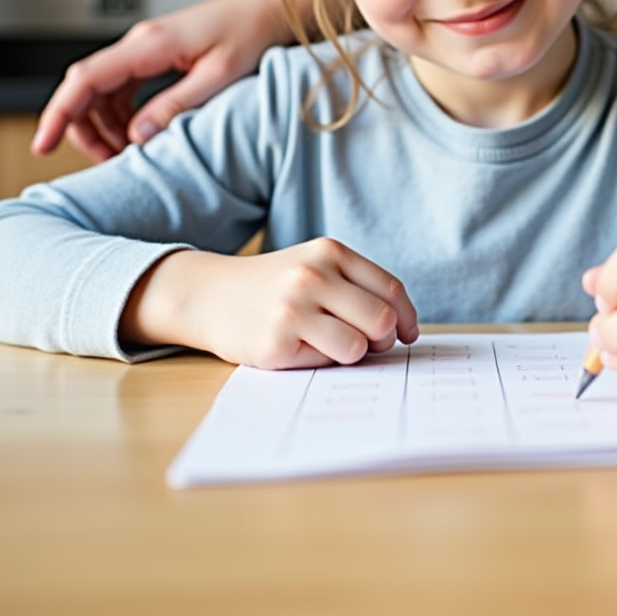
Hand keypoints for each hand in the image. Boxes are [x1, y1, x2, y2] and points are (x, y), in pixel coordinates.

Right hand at [32, 0, 291, 161]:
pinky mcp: (156, 58)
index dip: (58, 114)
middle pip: (85, 89)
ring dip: (106, 127)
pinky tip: (142, 137)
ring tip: (130, 157)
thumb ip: (176, 106)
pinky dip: (124, 117)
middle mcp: (139, 44)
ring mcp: (145, 50)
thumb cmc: (250, 35)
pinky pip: (124, 90)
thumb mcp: (219, 77)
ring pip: (103, 93)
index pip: (84, 79)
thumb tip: (137, 137)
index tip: (42, 145)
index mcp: (149, 45)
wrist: (269, 10)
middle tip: (108, 165)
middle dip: (84, 130)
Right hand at [122, 239, 419, 368]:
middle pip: (382, 320)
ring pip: (359, 346)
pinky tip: (299, 348)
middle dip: (383, 340)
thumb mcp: (315, 267)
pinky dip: (322, 361)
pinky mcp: (276, 343)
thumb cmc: (274, 287)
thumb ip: (356, 287)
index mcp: (331, 253)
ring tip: (330, 345)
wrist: (208, 295)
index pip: (391, 290)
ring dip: (353, 353)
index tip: (408, 335)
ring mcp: (293, 308)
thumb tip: (402, 328)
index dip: (406, 318)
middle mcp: (314, 276)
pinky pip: (326, 362)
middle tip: (367, 345)